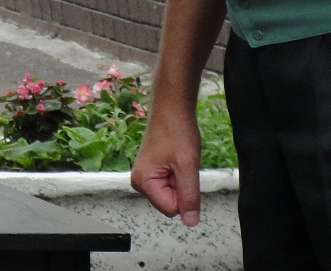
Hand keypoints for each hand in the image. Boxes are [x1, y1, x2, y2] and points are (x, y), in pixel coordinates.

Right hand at [131, 106, 203, 225]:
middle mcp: (139, 182)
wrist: (172, 108)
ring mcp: (144, 177)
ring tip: (178, 159)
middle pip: (170, 203)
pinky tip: (175, 158)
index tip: (182, 170)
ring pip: (171, 194)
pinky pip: (170, 184)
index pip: (172, 209)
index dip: (183, 193)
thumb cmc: (177, 131)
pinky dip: (177, 174)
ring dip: (180, 179)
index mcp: (143, 182)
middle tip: (180, 163)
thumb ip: (189, 196)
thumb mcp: (188, 166)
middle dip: (181, 186)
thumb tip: (190, 222)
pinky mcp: (151, 172)